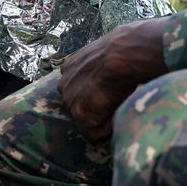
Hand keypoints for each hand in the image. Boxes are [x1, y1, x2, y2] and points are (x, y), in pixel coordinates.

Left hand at [58, 18, 169, 141]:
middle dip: (98, 107)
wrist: (123, 55)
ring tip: (118, 101)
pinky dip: (107, 128)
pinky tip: (117, 110)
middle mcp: (63, 85)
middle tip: (117, 97)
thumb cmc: (123, 52)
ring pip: (87, 120)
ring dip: (103, 117)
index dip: (99, 94)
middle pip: (82, 106)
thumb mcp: (104, 56)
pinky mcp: (79, 115)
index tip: (114, 88)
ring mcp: (69, 101)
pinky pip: (93, 133)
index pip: (81, 91)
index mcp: (69, 69)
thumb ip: (98, 68)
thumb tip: (112, 76)